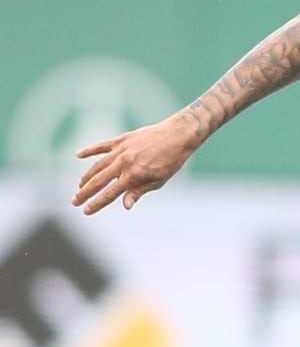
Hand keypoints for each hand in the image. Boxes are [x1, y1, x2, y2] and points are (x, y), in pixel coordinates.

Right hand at [73, 113, 203, 213]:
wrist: (177, 135)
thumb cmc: (171, 161)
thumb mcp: (158, 180)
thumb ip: (139, 191)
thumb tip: (125, 205)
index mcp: (134, 176)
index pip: (110, 194)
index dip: (97, 203)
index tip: (86, 211)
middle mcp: (124, 163)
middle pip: (99, 181)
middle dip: (85, 193)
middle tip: (74, 201)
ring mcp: (121, 150)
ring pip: (98, 165)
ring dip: (87, 177)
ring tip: (80, 186)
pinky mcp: (122, 139)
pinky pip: (102, 146)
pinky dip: (90, 150)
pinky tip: (79, 155)